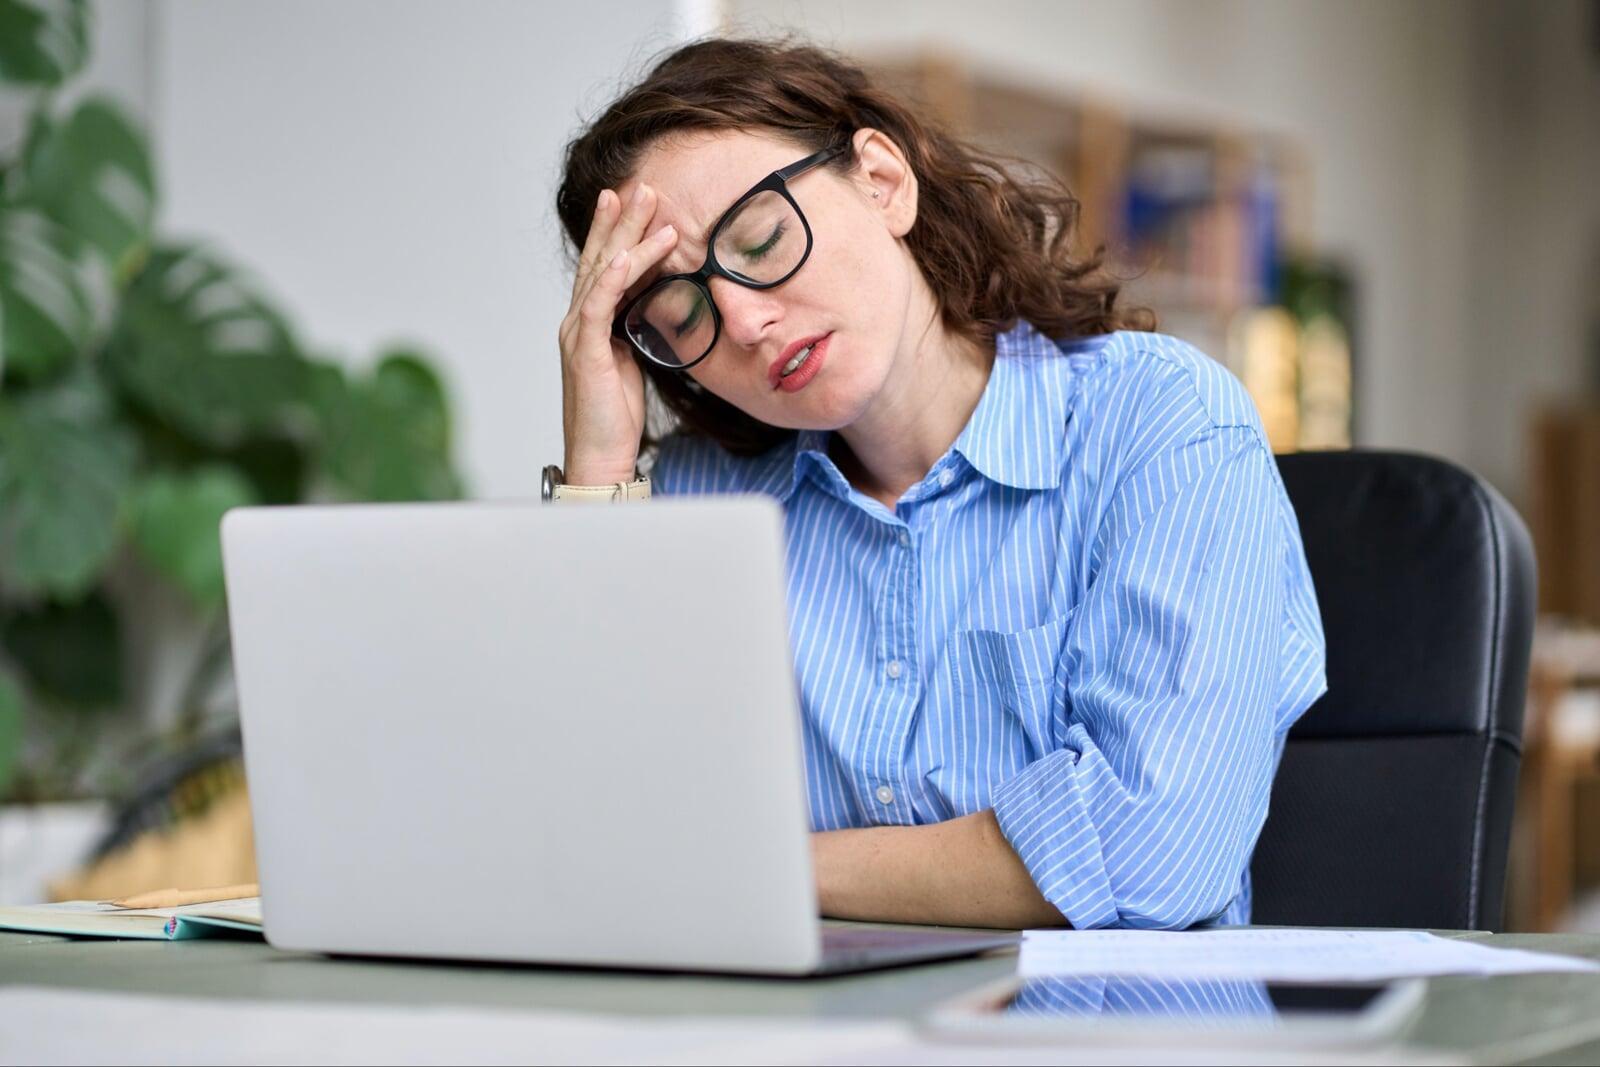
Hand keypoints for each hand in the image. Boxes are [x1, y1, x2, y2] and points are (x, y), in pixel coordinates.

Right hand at [557, 183, 679, 484]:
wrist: (600, 456)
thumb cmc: (616, 418)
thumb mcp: (633, 363)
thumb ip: (635, 331)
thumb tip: (655, 308)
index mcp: (589, 324)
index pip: (605, 268)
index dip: (619, 233)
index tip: (637, 203)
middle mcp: (577, 322)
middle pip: (600, 259)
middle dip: (622, 220)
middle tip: (642, 186)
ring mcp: (578, 333)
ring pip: (602, 272)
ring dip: (627, 236)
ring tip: (650, 206)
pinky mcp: (584, 350)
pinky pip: (599, 303)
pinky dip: (617, 275)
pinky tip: (634, 254)